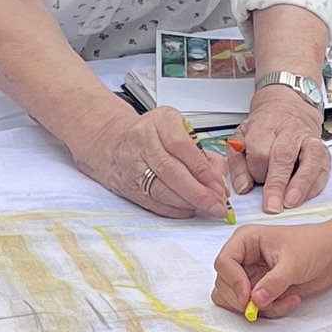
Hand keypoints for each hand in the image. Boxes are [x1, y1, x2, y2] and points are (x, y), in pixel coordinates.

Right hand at [77, 105, 234, 219]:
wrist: (112, 142)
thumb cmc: (153, 135)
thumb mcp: (179, 130)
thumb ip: (202, 152)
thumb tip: (219, 177)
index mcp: (160, 122)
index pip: (182, 146)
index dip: (203, 170)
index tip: (219, 186)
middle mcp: (144, 141)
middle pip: (171, 171)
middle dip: (198, 192)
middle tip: (218, 205)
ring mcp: (133, 164)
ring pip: (161, 189)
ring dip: (188, 203)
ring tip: (207, 209)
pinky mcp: (128, 185)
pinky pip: (153, 202)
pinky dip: (174, 209)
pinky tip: (189, 210)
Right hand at [214, 218, 331, 318]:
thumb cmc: (314, 247)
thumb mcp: (293, 264)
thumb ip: (273, 283)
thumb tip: (255, 301)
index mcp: (245, 241)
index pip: (224, 263)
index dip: (233, 282)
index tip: (248, 298)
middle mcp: (243, 258)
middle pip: (224, 285)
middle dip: (244, 299)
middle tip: (265, 304)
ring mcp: (251, 275)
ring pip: (236, 300)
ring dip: (258, 308)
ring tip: (283, 300)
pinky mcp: (261, 290)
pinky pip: (255, 307)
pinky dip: (271, 310)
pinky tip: (292, 299)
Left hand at [229, 83, 329, 213]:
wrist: (288, 107)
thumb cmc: (264, 127)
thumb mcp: (241, 138)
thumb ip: (237, 163)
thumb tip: (243, 188)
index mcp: (265, 126)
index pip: (259, 150)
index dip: (256, 170)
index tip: (254, 184)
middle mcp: (289, 131)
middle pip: (283, 156)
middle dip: (277, 183)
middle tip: (272, 206)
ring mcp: (309, 139)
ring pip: (309, 160)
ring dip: (301, 184)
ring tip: (291, 203)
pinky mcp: (323, 150)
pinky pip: (323, 168)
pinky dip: (315, 185)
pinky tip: (305, 197)